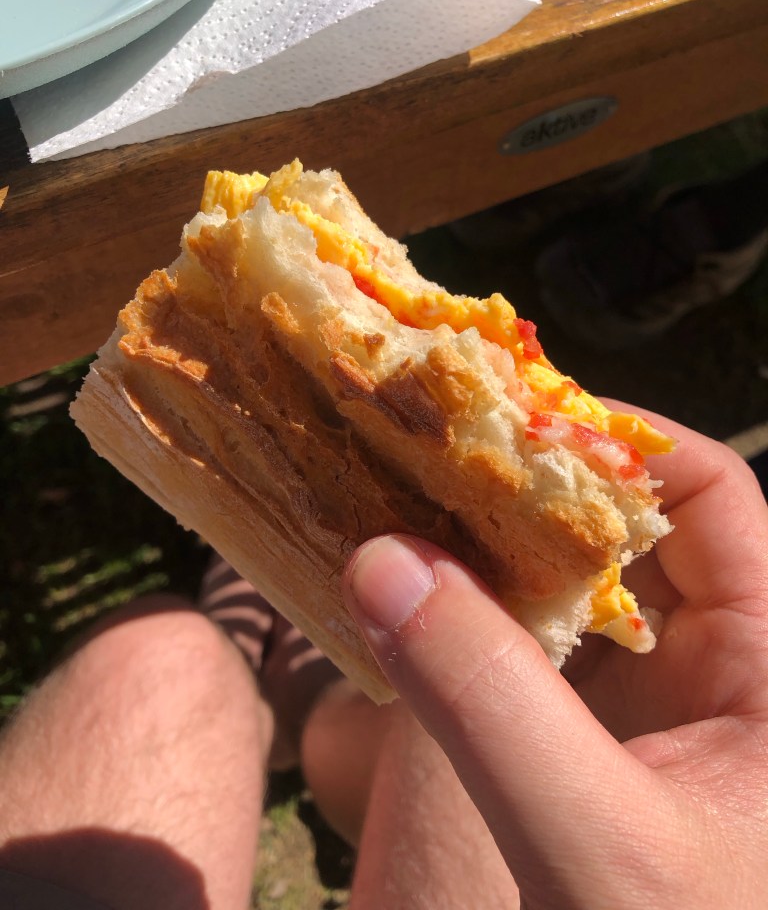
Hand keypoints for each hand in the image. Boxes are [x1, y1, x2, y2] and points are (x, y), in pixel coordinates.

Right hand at [343, 407, 767, 909]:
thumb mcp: (588, 844)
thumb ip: (483, 699)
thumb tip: (383, 558)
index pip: (713, 494)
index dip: (618, 441)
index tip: (505, 421)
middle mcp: (729, 667)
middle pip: (638, 528)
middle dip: (538, 487)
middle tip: (432, 457)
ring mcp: (668, 707)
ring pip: (588, 588)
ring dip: (505, 550)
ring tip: (412, 512)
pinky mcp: (614, 747)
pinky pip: (553, 651)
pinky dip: (491, 618)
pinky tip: (424, 606)